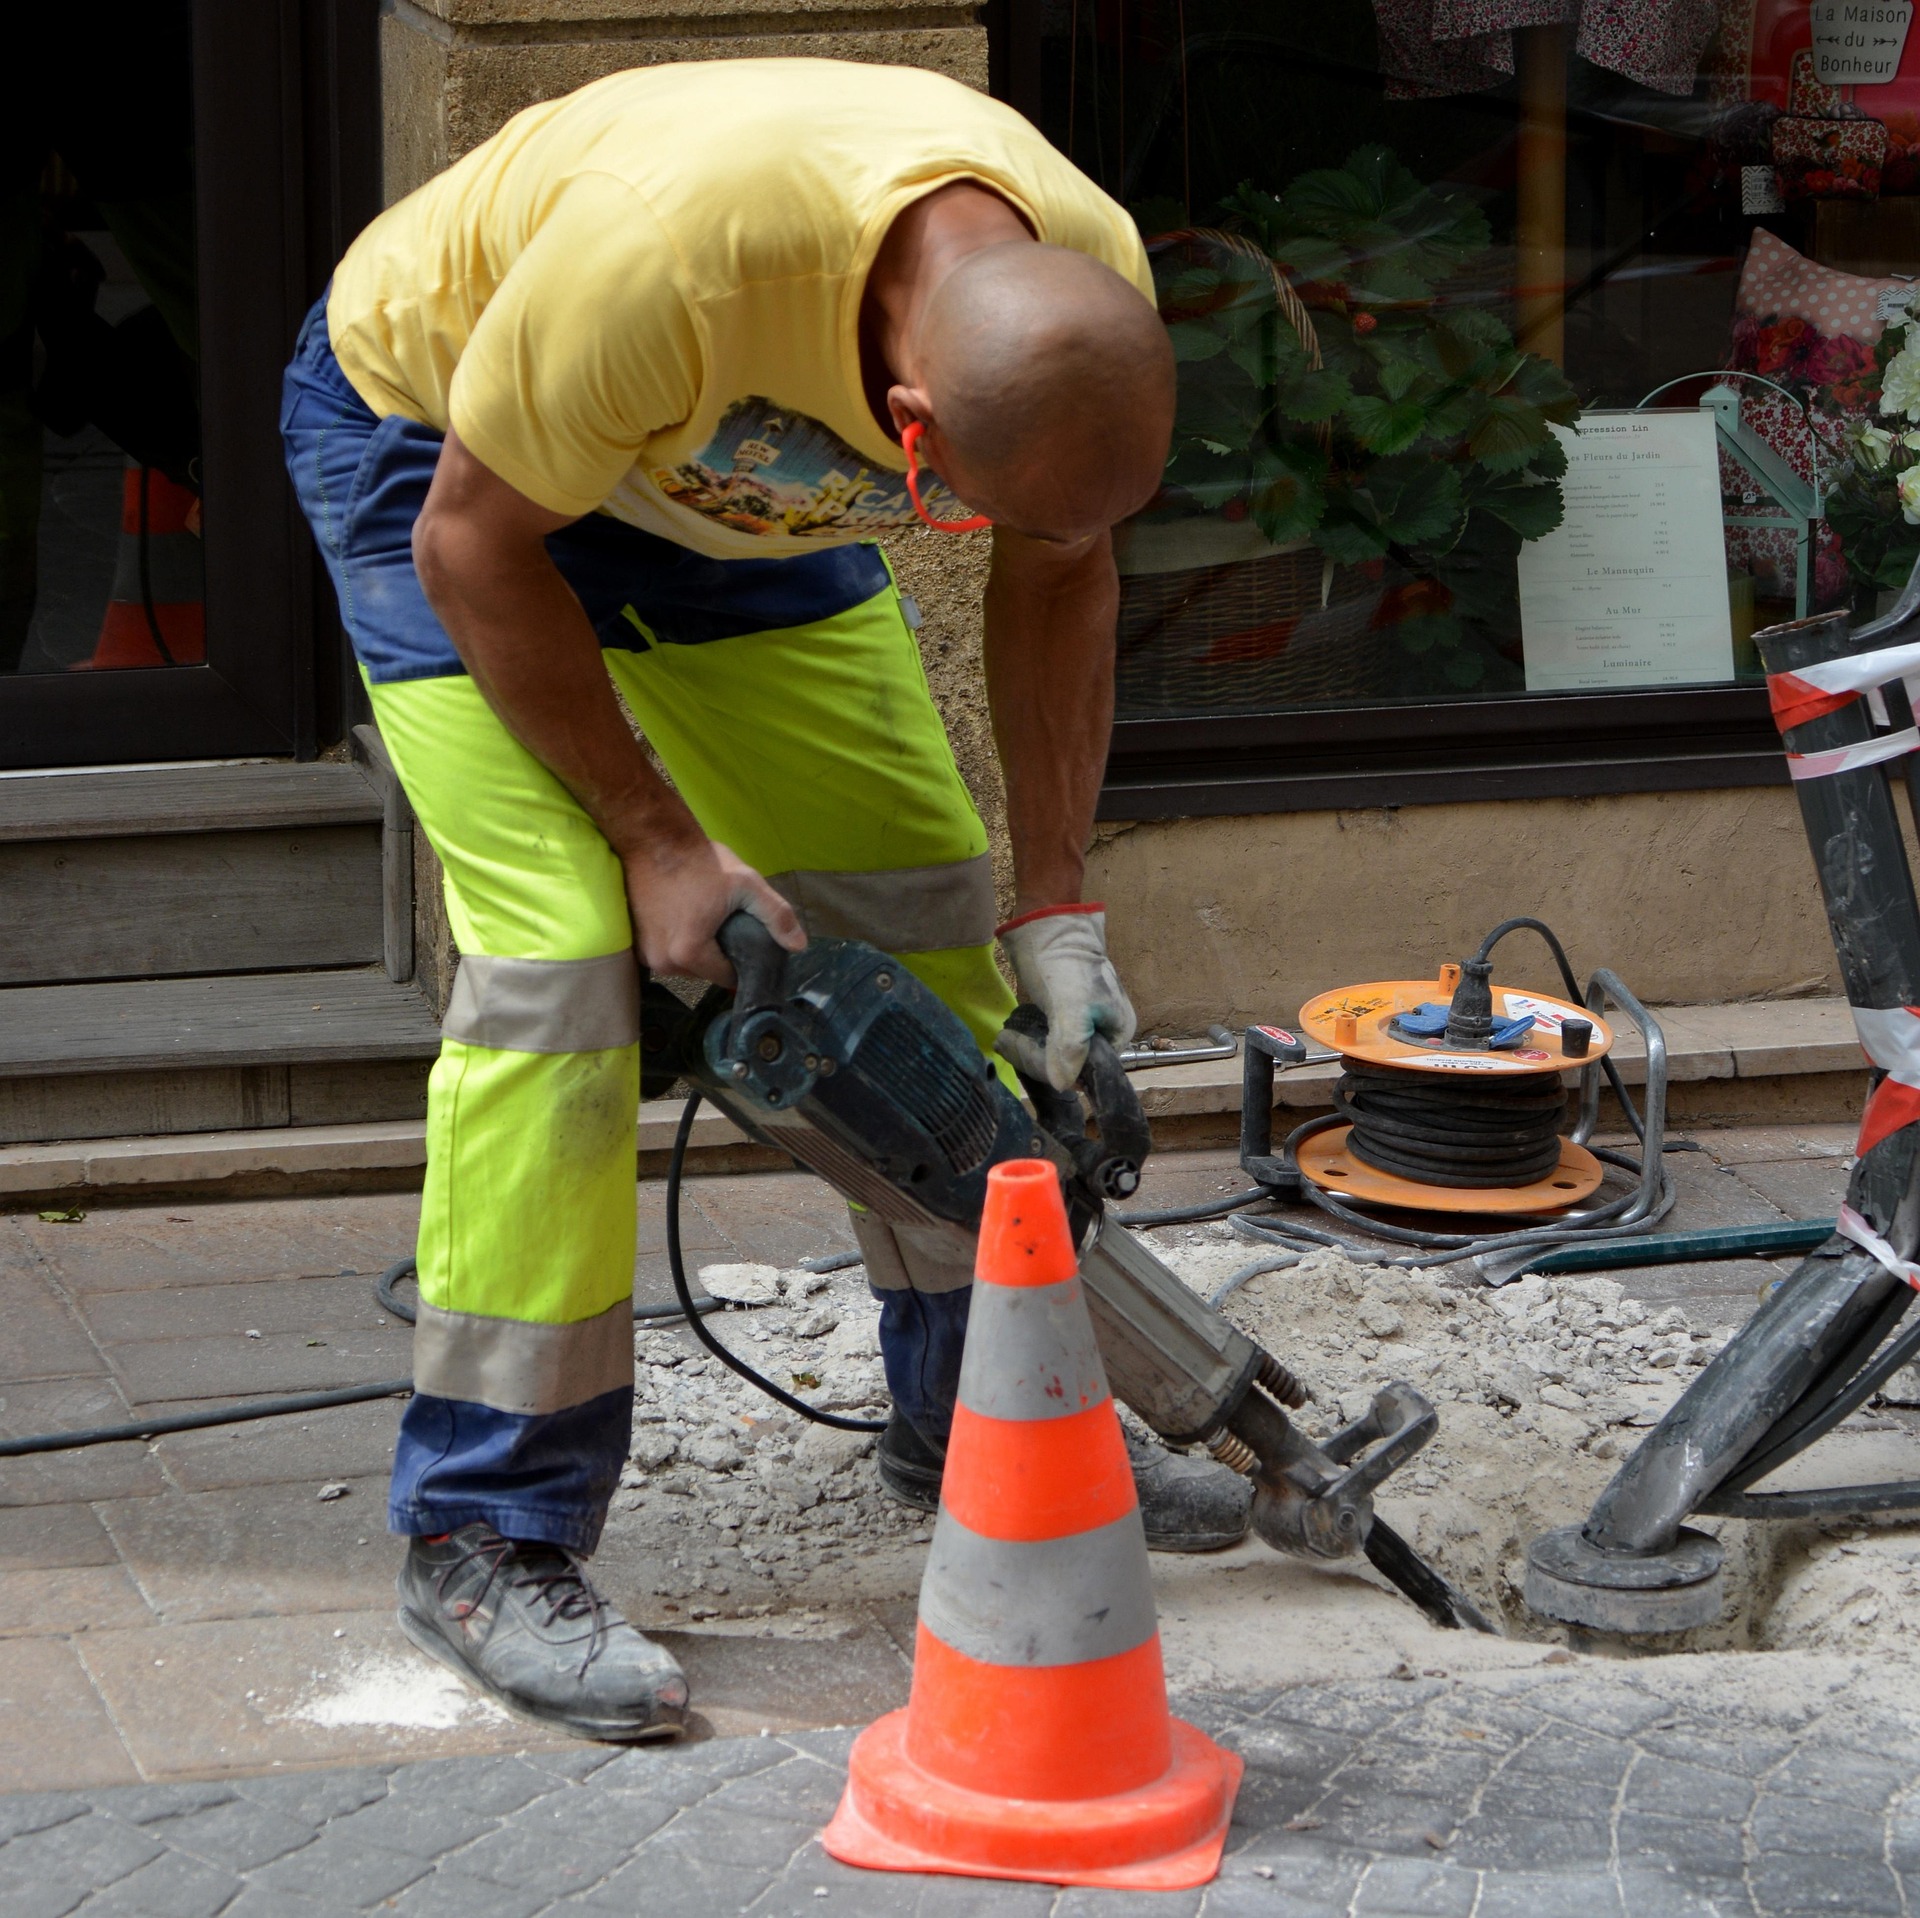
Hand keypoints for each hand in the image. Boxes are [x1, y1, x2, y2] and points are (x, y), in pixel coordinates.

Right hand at [622, 832, 804, 985]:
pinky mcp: (634, 941)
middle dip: (718, 954)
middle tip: (726, 926)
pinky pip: (666, 952)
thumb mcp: (747, 884)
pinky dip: (677, 942)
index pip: (725, 977)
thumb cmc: (701, 861)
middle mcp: (663, 962)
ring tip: (705, 921)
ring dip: (697, 949)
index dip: (741, 962)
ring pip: (684, 964)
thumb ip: (777, 916)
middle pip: (704, 972)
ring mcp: (645, 953)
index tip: (746, 943)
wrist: (654, 838)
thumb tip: (799, 946)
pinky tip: (685, 919)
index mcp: (690, 953)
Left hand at [992, 904, 1135, 1091]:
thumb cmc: (1063, 963)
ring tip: (1008, 1039)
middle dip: (1039, 1058)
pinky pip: (1047, 1038)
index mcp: (1120, 1031)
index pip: (1089, 1070)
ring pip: (1056, 1052)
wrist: (1047, 922)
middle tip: (1010, 1043)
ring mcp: (1084, 1020)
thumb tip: (1062, 1084)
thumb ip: (1071, 1047)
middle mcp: (1105, 1029)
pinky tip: (1013, 1034)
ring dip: (1030, 1050)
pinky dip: (1029, 1040)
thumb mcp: (1071, 1007)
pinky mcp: (1063, 1012)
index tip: (1031, 1055)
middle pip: (1072, 1063)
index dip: (1059, 1069)